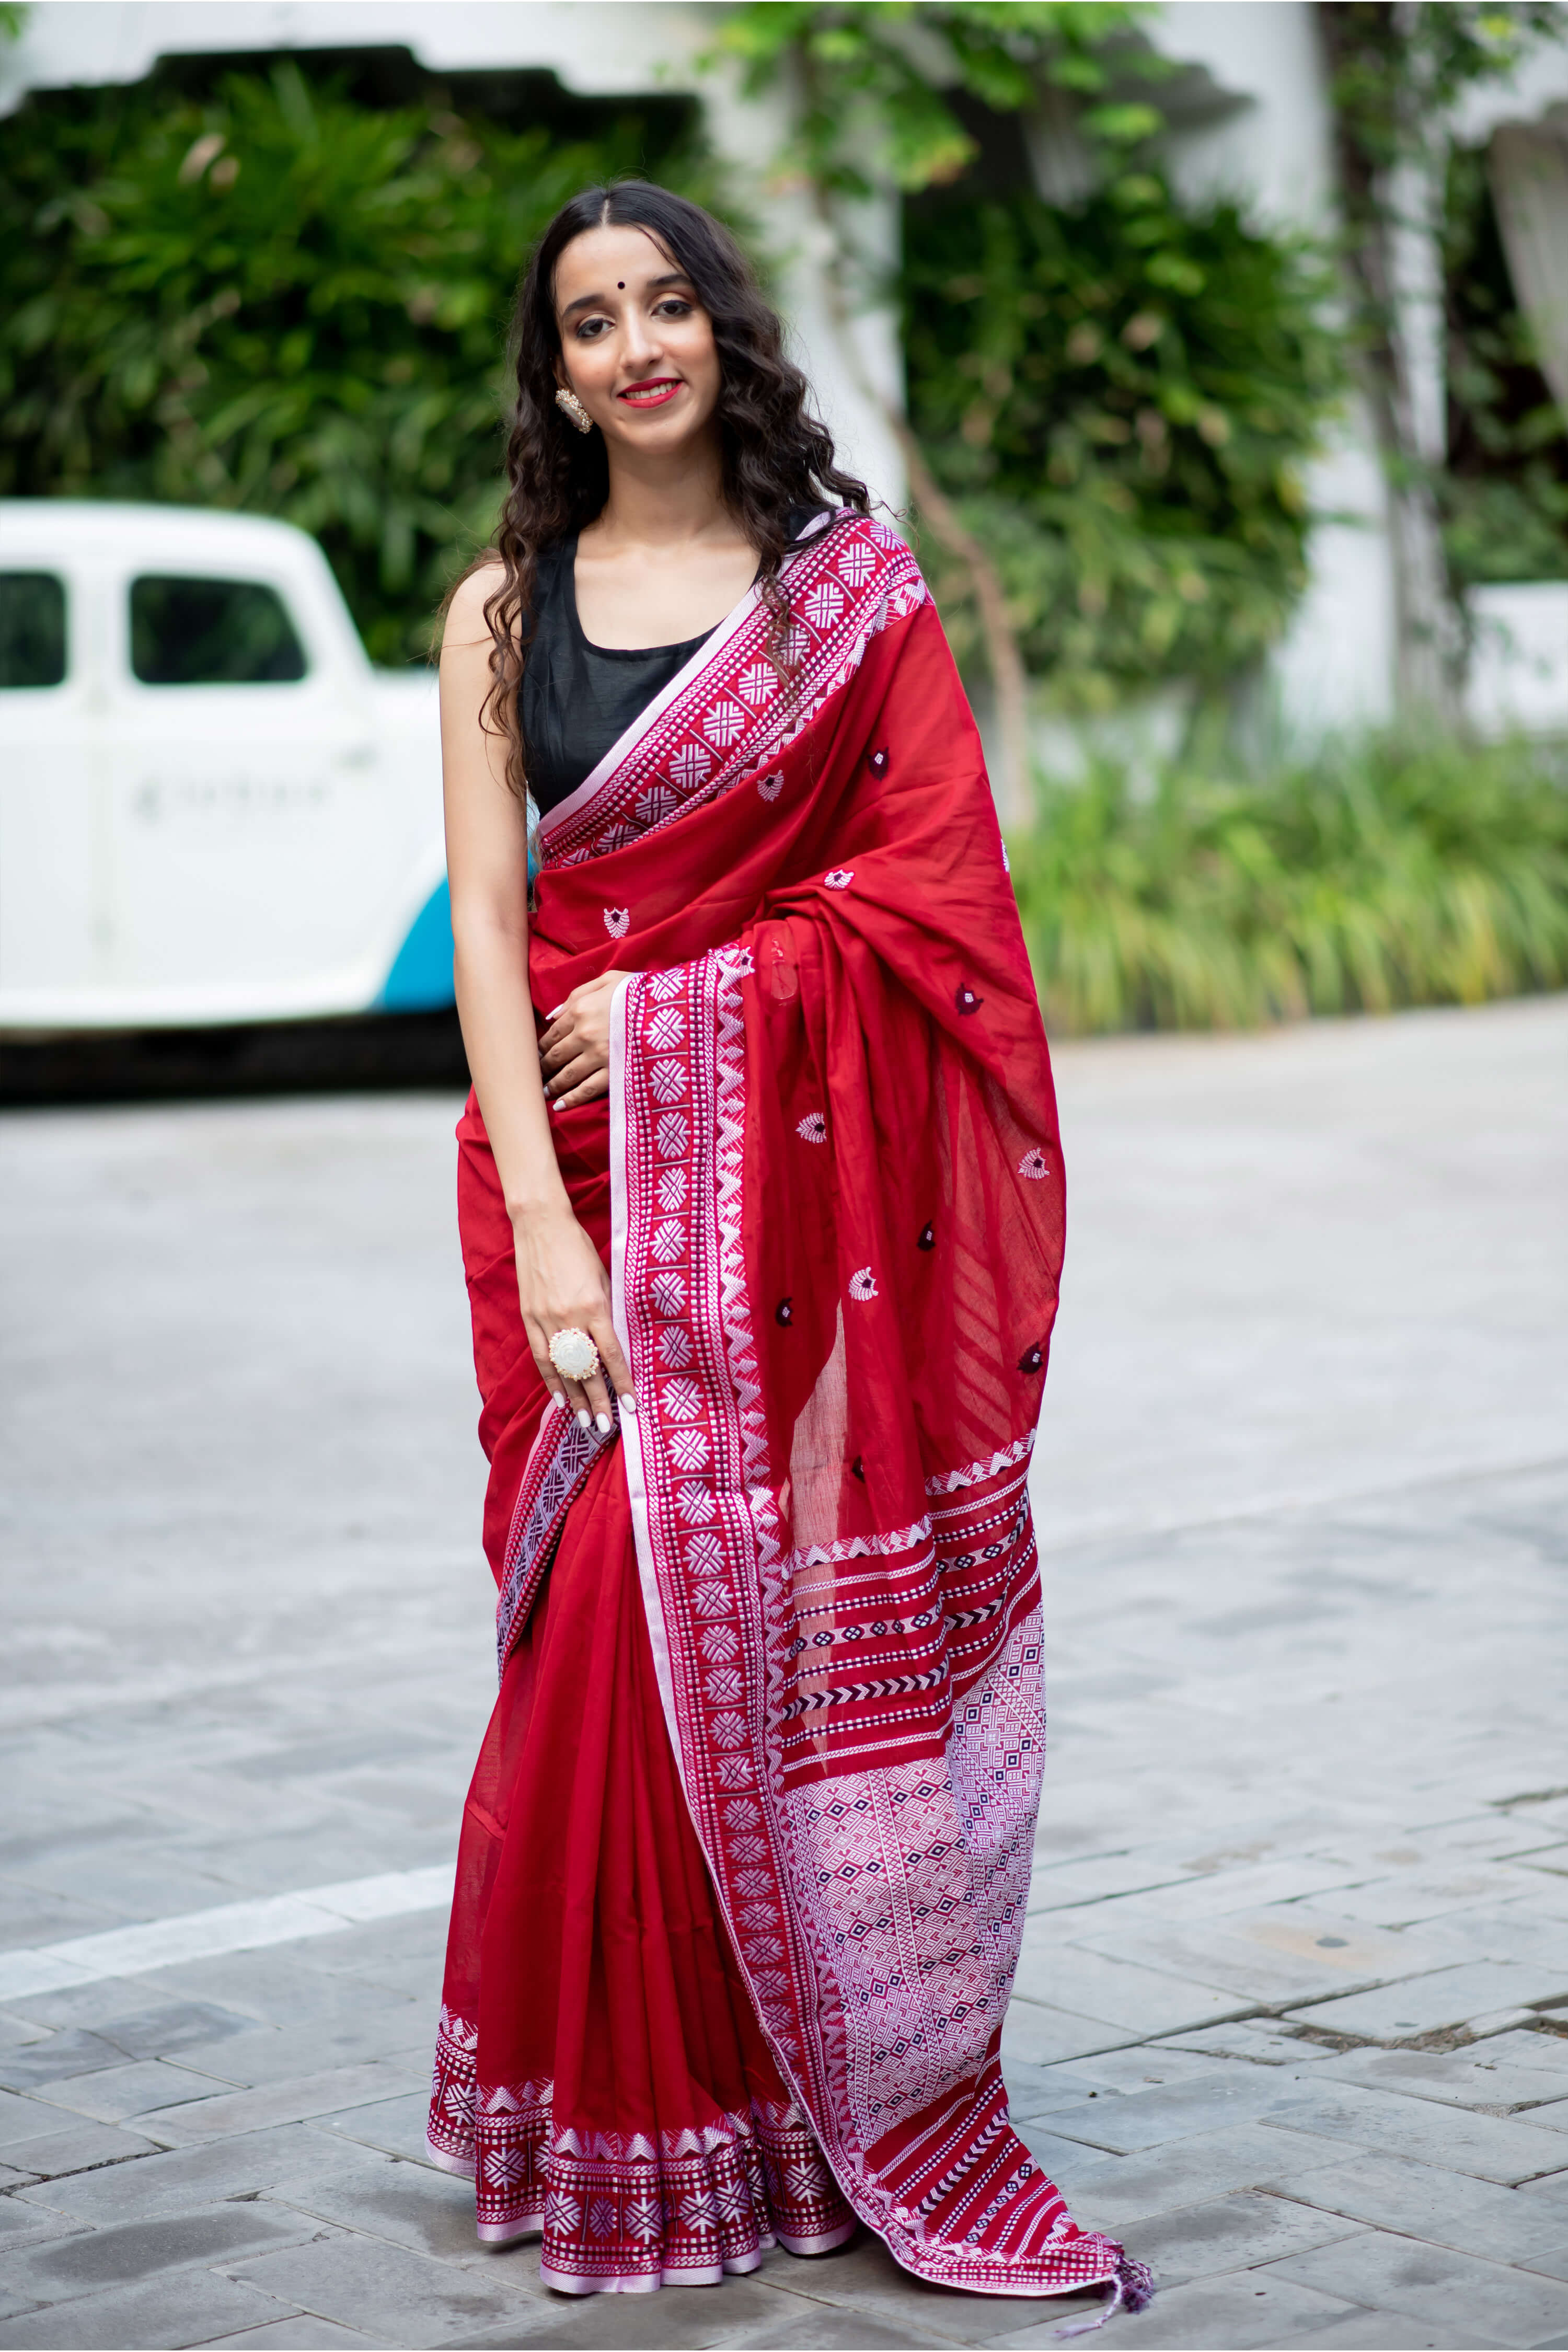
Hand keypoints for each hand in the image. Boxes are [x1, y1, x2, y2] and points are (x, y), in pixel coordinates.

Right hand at [513, 1200, 634, 1428]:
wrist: (541, 1226)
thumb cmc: (578, 1248)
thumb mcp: (605, 1276)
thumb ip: (610, 1310)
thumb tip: (619, 1341)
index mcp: (594, 1306)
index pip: (611, 1354)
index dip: (622, 1382)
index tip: (631, 1404)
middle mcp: (569, 1317)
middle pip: (586, 1369)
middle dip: (599, 1400)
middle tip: (608, 1426)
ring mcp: (546, 1319)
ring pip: (562, 1368)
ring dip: (575, 1398)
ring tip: (586, 1421)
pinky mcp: (529, 1317)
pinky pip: (541, 1356)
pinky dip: (551, 1379)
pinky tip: (560, 1398)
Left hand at [539, 970, 635, 1110]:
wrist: (675, 1008)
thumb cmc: (641, 991)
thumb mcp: (609, 980)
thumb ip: (577, 994)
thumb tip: (552, 1016)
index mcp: (581, 1009)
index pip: (552, 1033)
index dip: (541, 1047)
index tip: (536, 1056)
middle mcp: (585, 1033)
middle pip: (556, 1056)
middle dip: (543, 1068)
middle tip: (535, 1077)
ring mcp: (599, 1055)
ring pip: (567, 1075)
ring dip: (553, 1086)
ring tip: (544, 1093)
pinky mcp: (614, 1072)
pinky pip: (587, 1089)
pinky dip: (571, 1099)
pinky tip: (560, 1106)